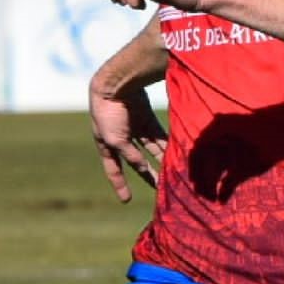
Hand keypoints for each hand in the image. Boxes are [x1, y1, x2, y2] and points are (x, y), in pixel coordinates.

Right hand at [90, 83, 165, 201]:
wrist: (115, 83)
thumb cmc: (109, 113)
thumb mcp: (116, 140)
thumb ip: (130, 155)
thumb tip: (144, 168)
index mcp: (106, 144)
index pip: (113, 168)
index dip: (120, 184)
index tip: (127, 200)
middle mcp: (121, 137)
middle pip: (137, 161)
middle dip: (149, 175)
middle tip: (161, 190)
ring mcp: (134, 127)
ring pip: (151, 149)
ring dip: (161, 161)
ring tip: (174, 174)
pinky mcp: (147, 117)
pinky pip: (158, 134)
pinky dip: (166, 144)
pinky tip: (177, 154)